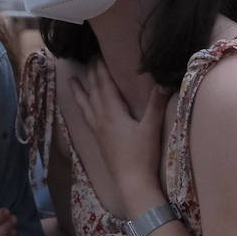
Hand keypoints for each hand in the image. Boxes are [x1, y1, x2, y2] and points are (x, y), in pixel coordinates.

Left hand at [69, 59, 169, 216]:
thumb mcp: (151, 127)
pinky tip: (83, 109)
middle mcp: (100, 118)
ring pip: (85, 105)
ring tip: (72, 80)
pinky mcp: (98, 140)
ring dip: (80, 91)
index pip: (104, 84)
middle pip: (94, 91)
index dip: (102, 69)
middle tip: (89, 58)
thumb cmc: (142, 155)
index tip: (98, 53)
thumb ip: (155, 103)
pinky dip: (82, 108)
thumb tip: (164, 80)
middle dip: (92, 74)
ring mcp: (97, 130)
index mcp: (112, 112)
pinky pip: (86, 118)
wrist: (131, 182)